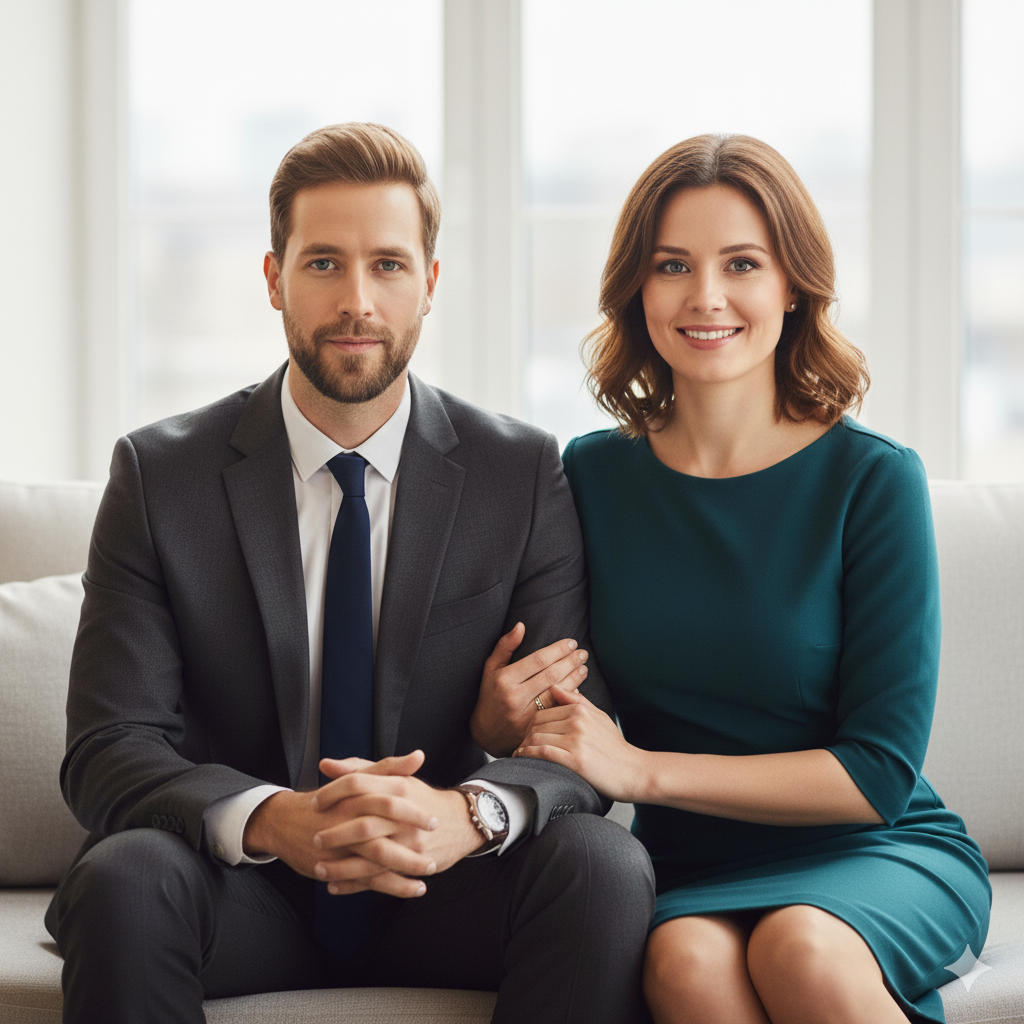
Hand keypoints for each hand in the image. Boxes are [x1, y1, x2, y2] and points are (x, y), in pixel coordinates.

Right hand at [244, 750, 444, 897]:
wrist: (284, 821)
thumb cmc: (328, 800)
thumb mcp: (355, 780)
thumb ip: (388, 768)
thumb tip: (419, 756)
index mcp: (354, 796)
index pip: (386, 799)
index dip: (412, 809)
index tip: (435, 816)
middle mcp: (347, 818)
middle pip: (382, 827)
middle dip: (412, 837)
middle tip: (435, 843)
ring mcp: (341, 844)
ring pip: (377, 855)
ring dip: (406, 864)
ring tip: (430, 868)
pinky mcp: (336, 866)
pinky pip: (367, 879)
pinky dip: (392, 885)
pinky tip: (413, 888)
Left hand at [311, 754, 483, 895]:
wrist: (459, 822)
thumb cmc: (420, 798)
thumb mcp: (394, 779)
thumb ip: (359, 769)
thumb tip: (325, 764)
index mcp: (396, 787)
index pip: (358, 785)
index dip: (332, 793)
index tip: (315, 803)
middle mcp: (403, 814)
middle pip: (364, 824)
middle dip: (336, 835)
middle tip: (315, 840)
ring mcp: (409, 841)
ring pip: (371, 857)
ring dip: (342, 867)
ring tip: (319, 870)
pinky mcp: (413, 863)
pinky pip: (381, 878)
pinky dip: (356, 885)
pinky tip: (336, 887)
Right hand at [471, 622, 589, 756]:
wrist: (486, 733)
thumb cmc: (490, 695)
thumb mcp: (491, 669)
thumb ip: (505, 646)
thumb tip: (521, 625)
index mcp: (505, 679)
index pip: (538, 660)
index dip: (558, 649)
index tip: (572, 642)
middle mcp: (515, 696)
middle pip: (551, 675)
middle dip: (570, 661)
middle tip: (583, 653)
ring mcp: (525, 715)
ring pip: (557, 693)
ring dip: (575, 678)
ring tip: (583, 667)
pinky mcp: (534, 728)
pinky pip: (557, 709)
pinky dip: (569, 697)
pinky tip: (578, 688)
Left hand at [515, 688, 648, 802]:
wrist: (632, 771)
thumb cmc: (615, 746)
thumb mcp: (599, 716)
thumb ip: (576, 701)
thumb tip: (554, 687)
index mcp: (580, 709)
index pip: (543, 710)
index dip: (532, 722)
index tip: (526, 732)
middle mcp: (576, 721)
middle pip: (537, 723)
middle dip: (526, 733)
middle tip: (520, 743)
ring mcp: (575, 740)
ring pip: (537, 736)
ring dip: (524, 745)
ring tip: (520, 752)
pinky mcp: (574, 759)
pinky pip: (542, 752)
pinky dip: (529, 754)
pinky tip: (523, 757)